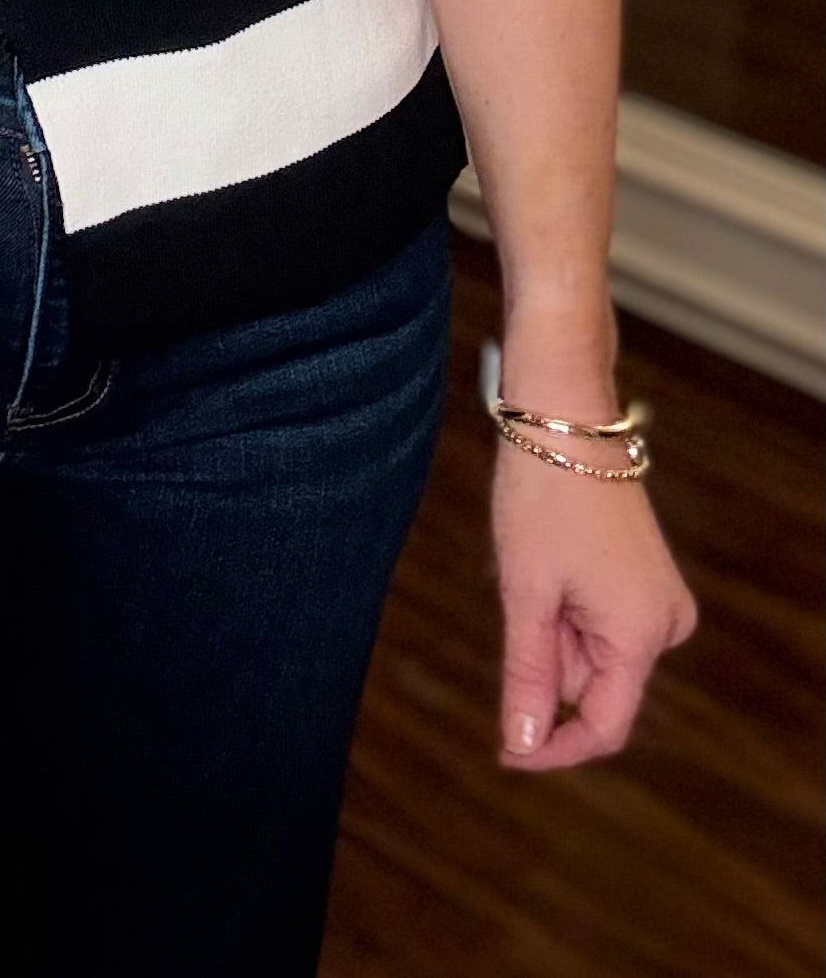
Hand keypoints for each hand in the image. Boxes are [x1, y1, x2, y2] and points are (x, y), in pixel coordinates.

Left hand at [493, 436, 696, 767]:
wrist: (566, 417)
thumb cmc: (544, 498)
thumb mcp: (527, 593)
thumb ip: (529, 676)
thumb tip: (523, 744)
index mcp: (643, 634)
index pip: (602, 726)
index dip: (552, 748)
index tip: (504, 752)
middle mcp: (666, 625)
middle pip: (592, 685)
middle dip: (544, 657)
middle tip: (518, 590)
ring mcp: (659, 600)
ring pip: (590, 652)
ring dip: (550, 626)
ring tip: (533, 565)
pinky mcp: (645, 580)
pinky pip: (597, 621)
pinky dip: (562, 607)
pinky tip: (545, 560)